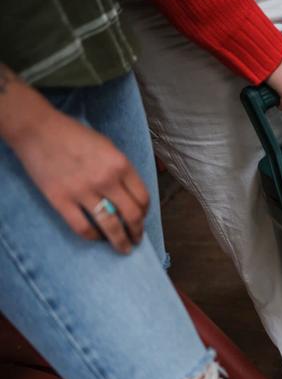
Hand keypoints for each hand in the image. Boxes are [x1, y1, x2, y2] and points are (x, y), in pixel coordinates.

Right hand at [10, 107, 149, 253]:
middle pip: (131, 215)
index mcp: (120, 165)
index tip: (142, 219)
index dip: (145, 213)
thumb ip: (122, 171)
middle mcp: (106, 180)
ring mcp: (83, 191)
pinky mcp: (61, 200)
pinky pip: (82, 227)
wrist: (39, 130)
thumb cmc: (75, 136)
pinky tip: (97, 238)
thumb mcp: (109, 147)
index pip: (143, 198)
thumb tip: (131, 196)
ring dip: (120, 241)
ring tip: (123, 248)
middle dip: (137, 232)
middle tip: (136, 240)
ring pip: (110, 226)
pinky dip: (93, 237)